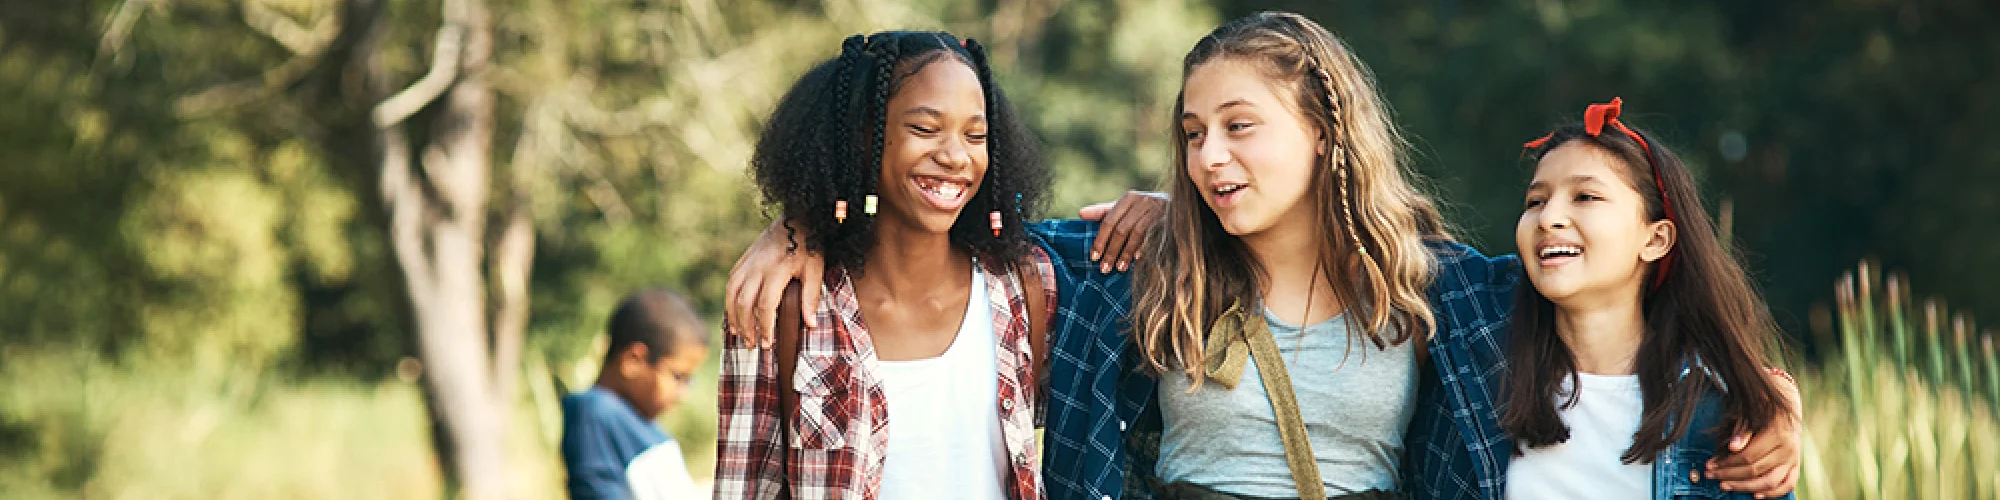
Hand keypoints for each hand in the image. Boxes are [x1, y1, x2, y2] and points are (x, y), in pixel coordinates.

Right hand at [722, 218, 824, 347]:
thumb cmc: (809, 246)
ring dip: (732, 315)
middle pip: (744, 303)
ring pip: (732, 293)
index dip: (765, 327)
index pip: (766, 306)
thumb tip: (810, 325)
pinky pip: (732, 281)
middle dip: (746, 327)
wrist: (797, 217)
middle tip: (752, 345)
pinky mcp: (745, 259)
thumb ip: (811, 297)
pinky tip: (733, 312)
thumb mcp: (816, 270)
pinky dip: (729, 299)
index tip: (767, 344)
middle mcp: (757, 267)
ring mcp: (748, 262)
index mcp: (776, 271)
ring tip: (737, 333)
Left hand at [1077, 191, 1166, 273]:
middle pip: (1121, 229)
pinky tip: (1138, 260)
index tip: (1093, 257)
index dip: (1100, 240)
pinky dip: (1144, 249)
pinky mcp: (1169, 220)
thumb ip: (1104, 211)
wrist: (1181, 206)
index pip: (1109, 221)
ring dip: (1126, 253)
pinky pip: (1153, 237)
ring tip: (1119, 269)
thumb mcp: (1126, 207)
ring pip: (1136, 234)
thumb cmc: (1147, 209)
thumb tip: (1080, 214)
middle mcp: (1143, 201)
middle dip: (1111, 251)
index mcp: (1129, 198)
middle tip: (1104, 268)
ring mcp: (1157, 210)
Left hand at [1707, 369, 1803, 497]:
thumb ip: (1743, 431)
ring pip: (1769, 482)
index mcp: (1777, 435)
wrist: (1789, 409)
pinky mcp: (1795, 466)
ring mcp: (1793, 460)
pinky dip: (1772, 493)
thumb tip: (1732, 446)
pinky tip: (1755, 495)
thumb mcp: (1752, 415)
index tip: (1709, 464)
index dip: (1726, 463)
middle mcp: (1787, 449)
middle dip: (1729, 475)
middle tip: (1711, 475)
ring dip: (1745, 487)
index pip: (1748, 457)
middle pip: (1755, 470)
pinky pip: (1787, 485)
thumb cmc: (1765, 411)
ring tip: (1725, 486)